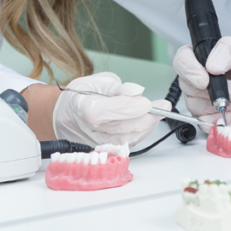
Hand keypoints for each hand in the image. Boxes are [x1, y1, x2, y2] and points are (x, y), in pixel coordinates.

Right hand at [53, 72, 170, 146]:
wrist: (67, 113)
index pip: (106, 111)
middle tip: (163, 105)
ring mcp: (96, 142)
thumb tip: (137, 91)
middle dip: (146, 117)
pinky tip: (150, 122)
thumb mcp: (97, 81)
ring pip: (127, 138)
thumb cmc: (82, 95)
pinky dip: (142, 133)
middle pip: (121, 128)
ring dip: (148, 126)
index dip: (129, 108)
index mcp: (82, 108)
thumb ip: (118, 87)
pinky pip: (127, 143)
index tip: (147, 102)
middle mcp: (88, 129)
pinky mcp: (105, 149)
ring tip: (160, 112)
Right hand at [173, 36, 230, 129]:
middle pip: (187, 87)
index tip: (205, 79)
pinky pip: (207, 125)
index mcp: (205, 58)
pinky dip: (223, 121)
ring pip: (197, 108)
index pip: (182, 60)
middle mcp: (201, 80)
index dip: (189, 70)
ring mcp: (206, 102)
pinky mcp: (214, 122)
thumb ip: (230, 50)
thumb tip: (210, 65)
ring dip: (223, 105)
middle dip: (215, 91)